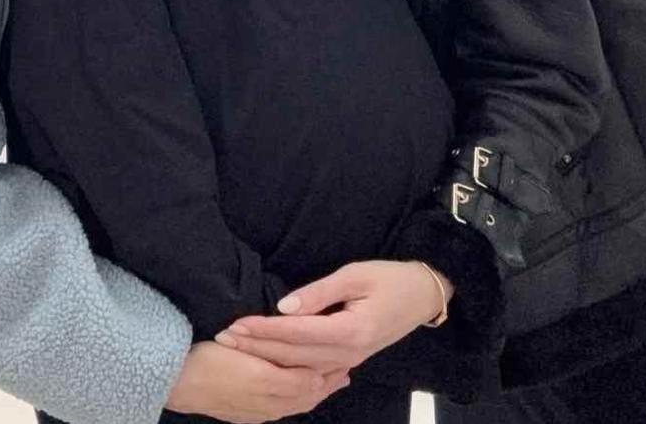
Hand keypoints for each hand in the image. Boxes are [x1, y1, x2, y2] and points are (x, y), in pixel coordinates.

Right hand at [166, 341, 349, 422]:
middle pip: (306, 395)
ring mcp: (257, 411)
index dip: (327, 367)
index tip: (343, 354)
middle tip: (346, 371)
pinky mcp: (246, 414)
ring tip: (331, 380)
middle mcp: (268, 404)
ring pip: (295, 404)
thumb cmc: (210, 359)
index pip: (309, 380)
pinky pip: (281, 410)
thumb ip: (279, 360)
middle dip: (327, 383)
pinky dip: (297, 401)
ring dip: (314, 392)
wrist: (178, 381)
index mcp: (270, 385)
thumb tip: (309, 367)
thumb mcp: (245, 352)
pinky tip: (298, 394)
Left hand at [213, 261, 452, 373]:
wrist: (422, 296)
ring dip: (266, 357)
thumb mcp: (355, 275)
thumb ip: (318, 292)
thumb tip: (284, 308)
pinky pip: (311, 369)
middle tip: (223, 339)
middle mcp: (347, 354)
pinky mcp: (348, 359)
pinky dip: (286, 366)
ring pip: (299, 366)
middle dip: (255, 347)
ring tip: (237, 348)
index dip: (263, 330)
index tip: (235, 325)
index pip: (295, 334)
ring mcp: (348, 361)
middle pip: (292, 355)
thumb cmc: (389, 279)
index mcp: (349, 332)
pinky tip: (267, 363)